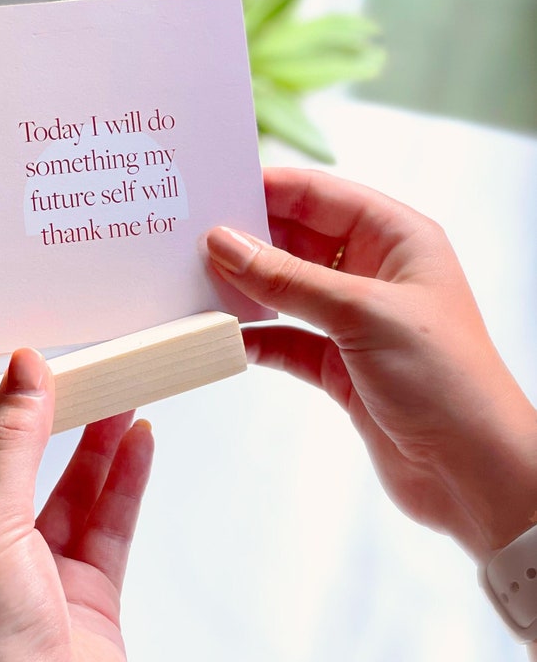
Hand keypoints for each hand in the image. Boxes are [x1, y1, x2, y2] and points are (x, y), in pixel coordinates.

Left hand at [0, 347, 153, 661]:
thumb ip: (10, 446)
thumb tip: (23, 375)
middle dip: (39, 424)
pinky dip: (124, 482)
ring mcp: (38, 577)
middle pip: (10, 471)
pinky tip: (139, 445)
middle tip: (68, 378)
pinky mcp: (87, 596)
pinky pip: (108, 525)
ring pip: (68, 494)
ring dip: (92, 445)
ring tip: (117, 395)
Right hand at [207, 168, 536, 561]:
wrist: (473, 473)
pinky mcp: (340, 365)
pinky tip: (224, 335)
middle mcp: (375, 271)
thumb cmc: (445, 380)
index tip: (212, 190)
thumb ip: (287, 278)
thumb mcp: (360, 314)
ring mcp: (355, 319)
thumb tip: (224, 243)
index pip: (320, 194)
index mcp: (397, 238)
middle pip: (297, 238)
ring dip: (246, 287)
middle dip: (248, 238)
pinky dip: (256, 337)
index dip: (267, 188)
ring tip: (194, 281)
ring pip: (286, 289)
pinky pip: (286, 338)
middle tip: (188, 238)